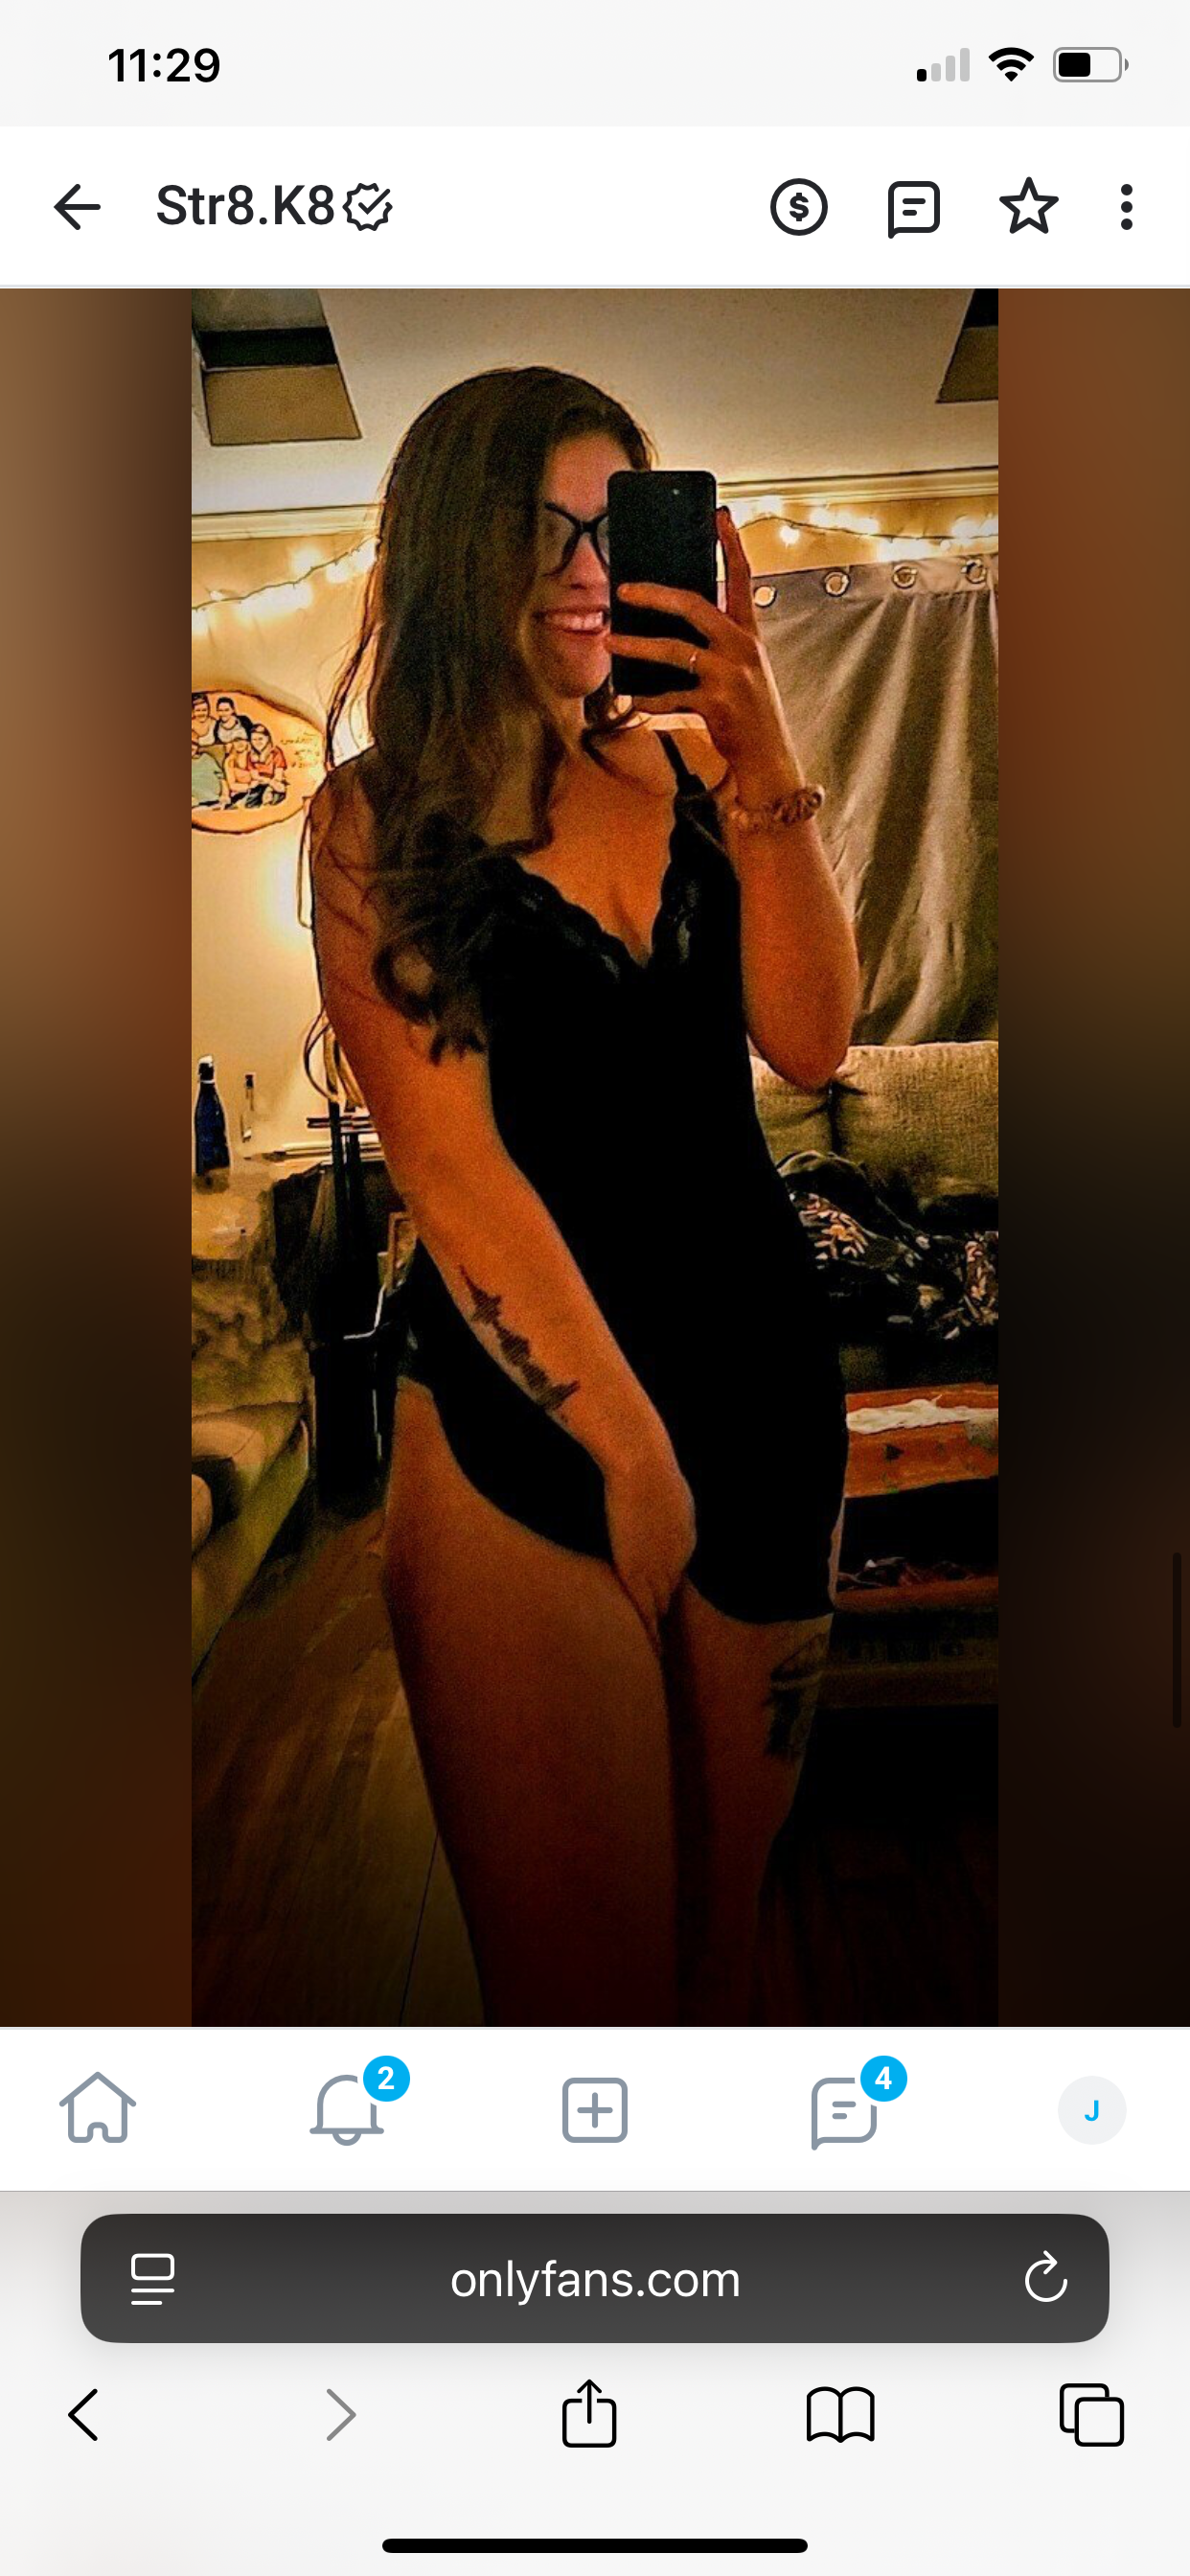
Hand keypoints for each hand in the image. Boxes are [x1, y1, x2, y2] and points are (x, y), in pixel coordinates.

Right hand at [603, 1427, 696, 1650]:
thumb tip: (647, 1505)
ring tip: (656, 1658)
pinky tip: (652, 1654)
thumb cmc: (646, 1464)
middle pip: (670, 1596)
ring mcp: (659, 1569)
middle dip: (665, 1615)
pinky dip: (650, 1635)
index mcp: (684, 1538)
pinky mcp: (637, 1575)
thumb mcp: (663, 1487)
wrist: (642, 1464)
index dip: (665, 1589)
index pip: (673, 1573)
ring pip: (660, 1609)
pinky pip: (647, 1613)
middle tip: (663, 1642)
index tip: (660, 1604)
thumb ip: (659, 1504)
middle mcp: (677, 1559)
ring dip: (657, 1631)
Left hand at [609, 506, 802, 798]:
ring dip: (636, 647)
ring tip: (609, 642)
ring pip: (674, 651)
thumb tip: (672, 625)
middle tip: (623, 590)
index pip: (743, 578)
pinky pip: (671, 697)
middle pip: (694, 605)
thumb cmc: (749, 711)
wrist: (768, 756)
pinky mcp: (716, 704)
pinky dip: (650, 699)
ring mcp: (730, 675)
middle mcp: (742, 647)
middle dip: (654, 595)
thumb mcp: (743, 668)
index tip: (719, 515)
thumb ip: (717, 644)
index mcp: (749, 634)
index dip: (731, 545)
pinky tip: (634, 699)